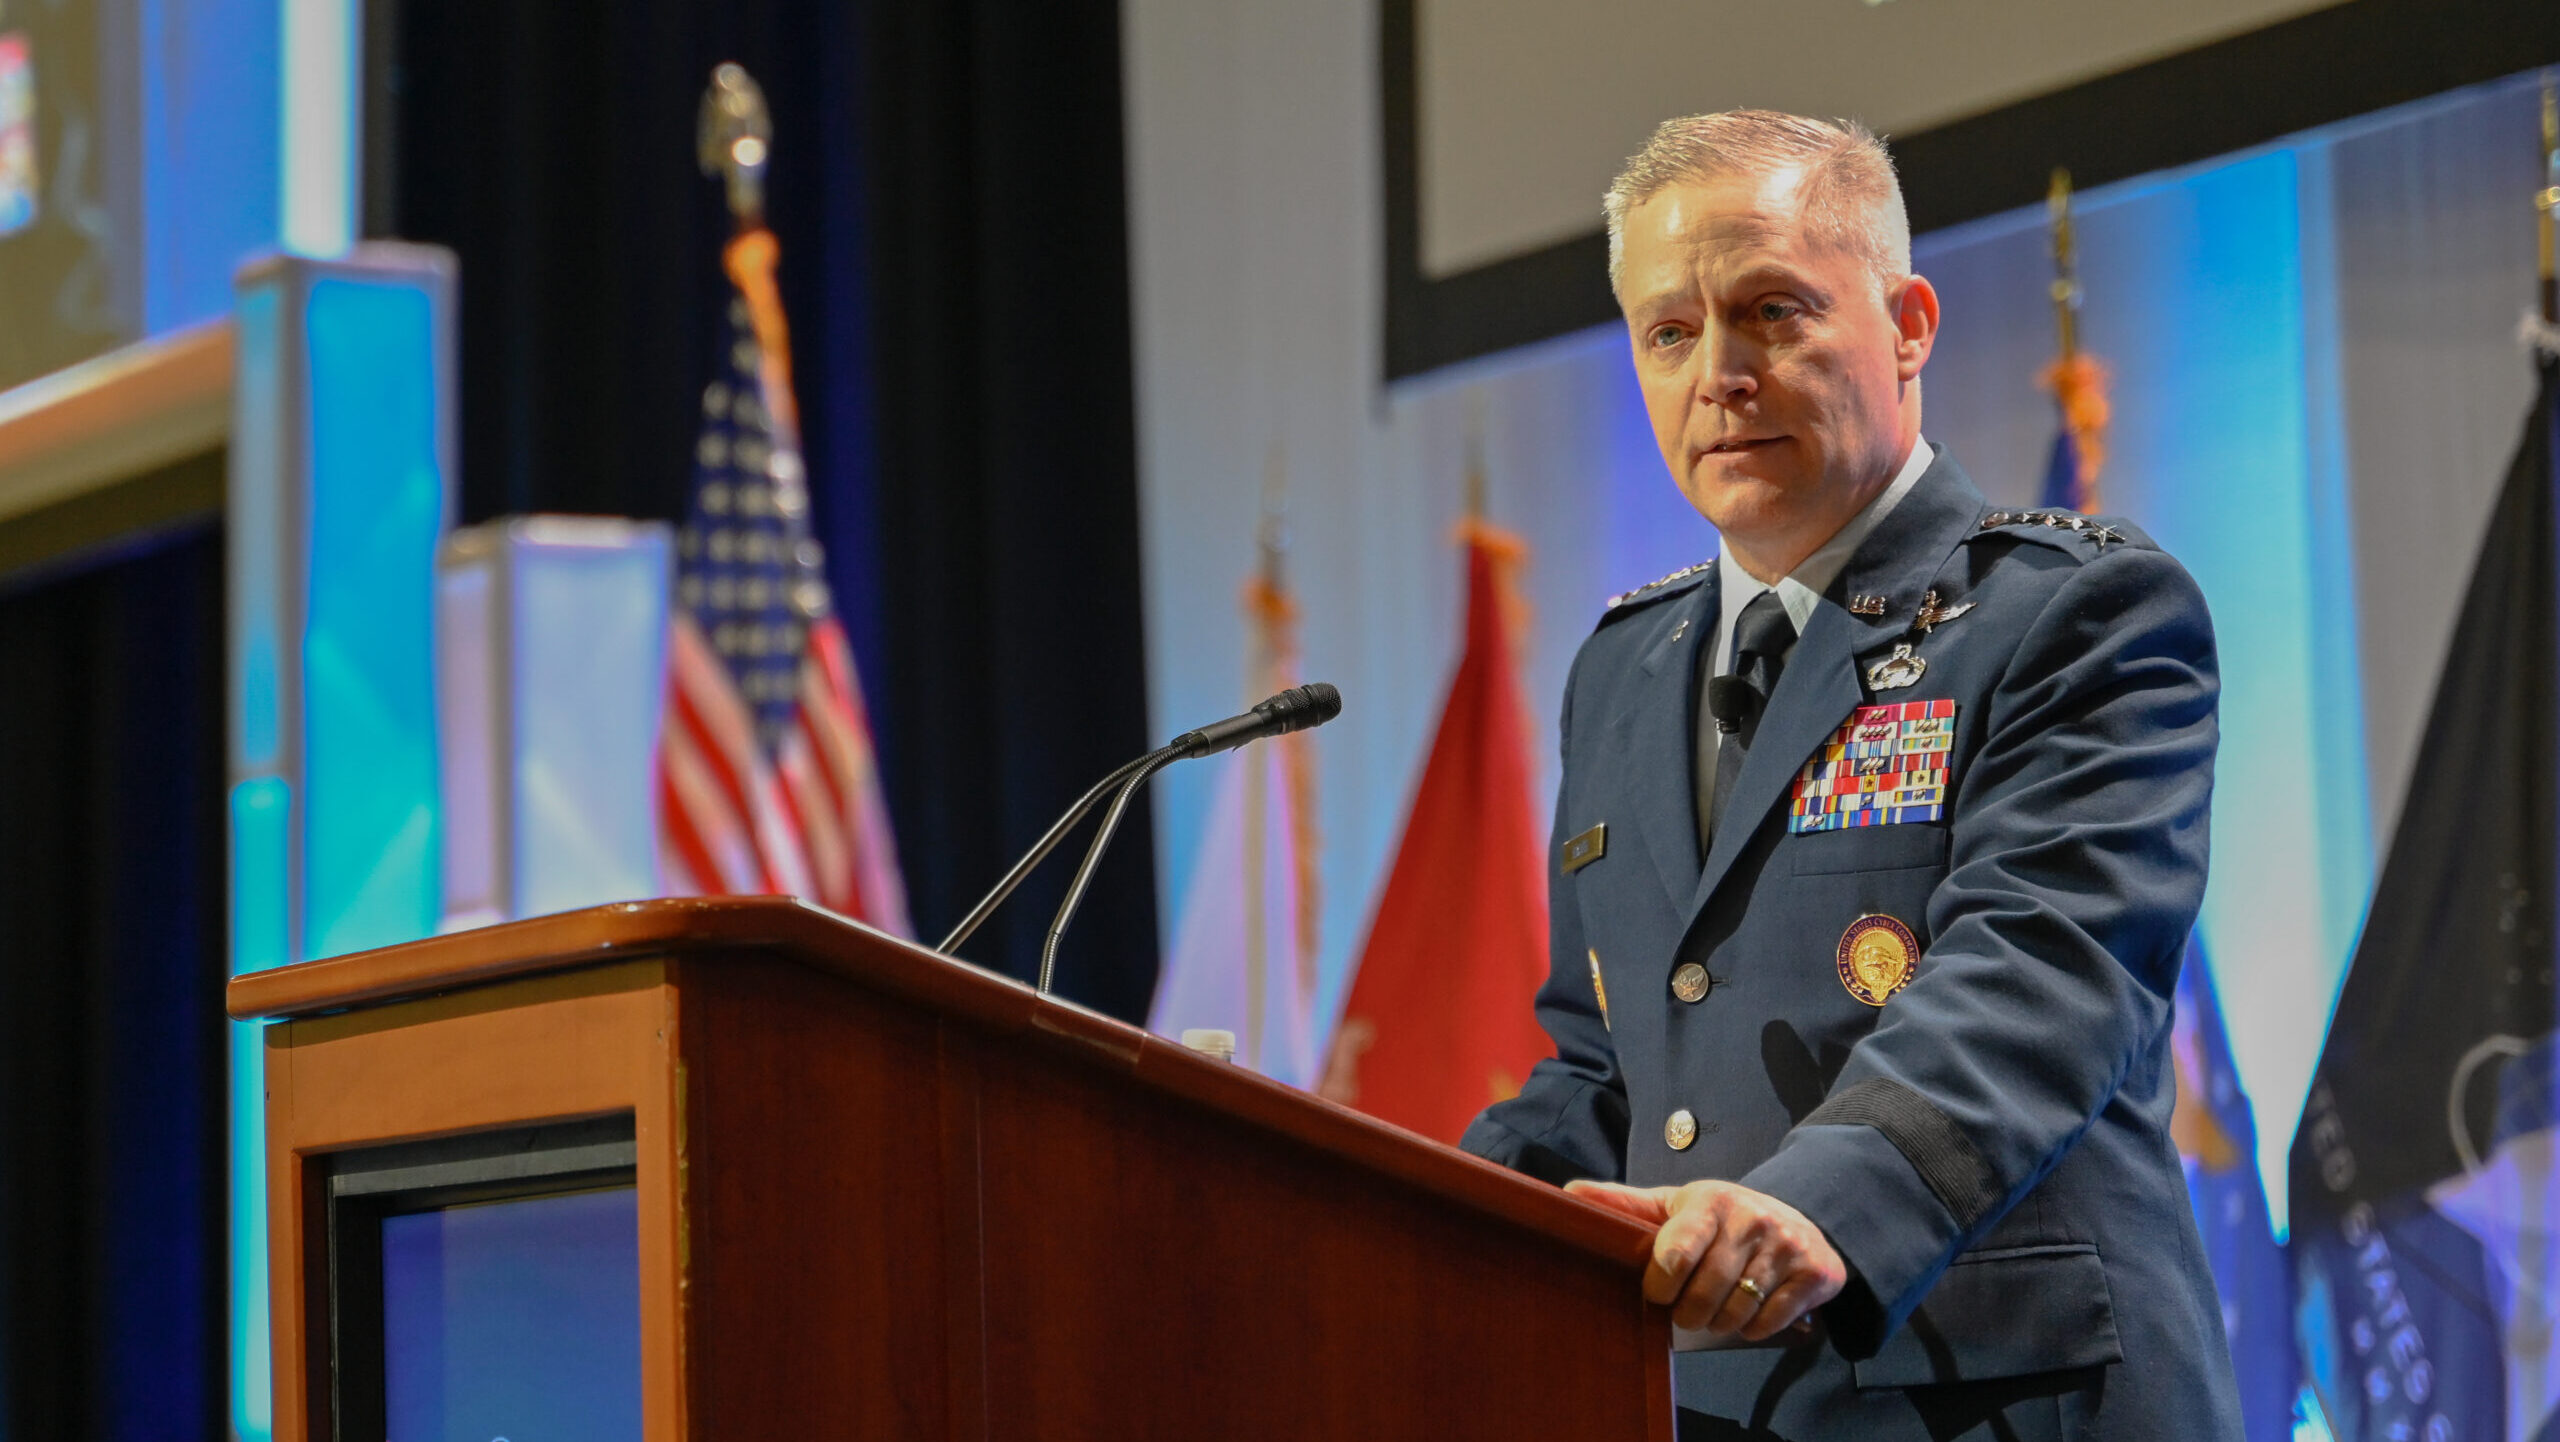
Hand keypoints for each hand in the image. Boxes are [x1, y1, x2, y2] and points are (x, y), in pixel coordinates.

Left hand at [1565, 1178, 1846, 1340]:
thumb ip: (1624, 1205)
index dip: (1662, 1279)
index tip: (1655, 1292)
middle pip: (1707, 1290)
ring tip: (1713, 1311)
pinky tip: (1747, 1313)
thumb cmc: (1719, 1217)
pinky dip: (1753, 1328)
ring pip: (1738, 1310)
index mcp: (1710, 1200)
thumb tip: (1567, 1193)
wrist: (1800, 1218)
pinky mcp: (1815, 1273)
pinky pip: (1772, 1321)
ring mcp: (1787, 1245)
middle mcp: (1752, 1218)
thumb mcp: (1674, 1205)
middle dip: (1687, 1312)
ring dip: (1719, 1323)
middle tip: (1682, 1311)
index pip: (1681, 1247)